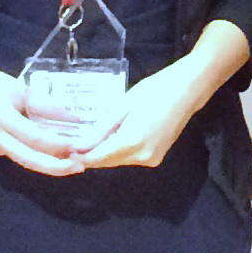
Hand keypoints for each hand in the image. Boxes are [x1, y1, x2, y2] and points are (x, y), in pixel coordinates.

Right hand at [0, 33, 88, 176]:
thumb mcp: (19, 89)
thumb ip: (44, 105)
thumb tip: (73, 118)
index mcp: (1, 118)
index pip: (34, 137)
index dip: (56, 144)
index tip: (78, 147)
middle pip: (28, 159)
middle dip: (55, 167)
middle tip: (79, 167)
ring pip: (22, 159)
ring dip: (47, 163)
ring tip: (72, 162)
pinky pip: (15, 154)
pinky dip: (34, 155)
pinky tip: (51, 154)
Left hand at [76, 59, 205, 170]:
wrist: (187, 90)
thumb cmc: (154, 90)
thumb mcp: (122, 106)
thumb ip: (100, 130)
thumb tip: (77, 147)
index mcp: (131, 143)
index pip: (97, 158)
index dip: (79, 156)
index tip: (64, 149)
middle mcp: (141, 158)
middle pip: (107, 162)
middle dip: (90, 155)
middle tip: (73, 142)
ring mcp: (151, 160)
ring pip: (117, 161)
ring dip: (104, 153)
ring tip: (92, 137)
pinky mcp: (156, 158)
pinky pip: (129, 158)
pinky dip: (118, 150)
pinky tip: (113, 137)